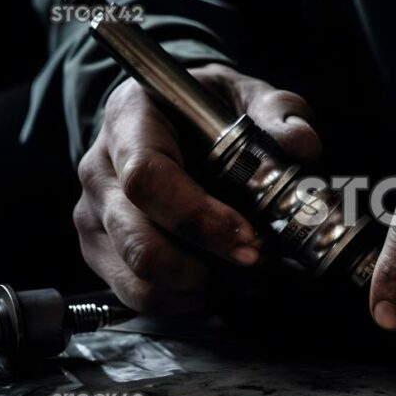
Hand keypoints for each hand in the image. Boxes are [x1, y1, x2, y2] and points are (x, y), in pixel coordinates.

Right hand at [74, 63, 320, 313]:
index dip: (199, 218)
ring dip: (203, 289)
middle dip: (208, 267)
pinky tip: (224, 282)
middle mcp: (101, 169)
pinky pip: (138, 295)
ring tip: (248, 275)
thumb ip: (278, 112)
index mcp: (129, 120)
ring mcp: (95, 215)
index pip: (147, 178)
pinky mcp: (101, 251)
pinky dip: (188, 301)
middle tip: (259, 262)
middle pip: (140, 241)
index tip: (249, 236)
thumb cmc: (206, 107)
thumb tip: (300, 145)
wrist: (172, 119)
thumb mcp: (246, 94)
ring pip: (139, 278)